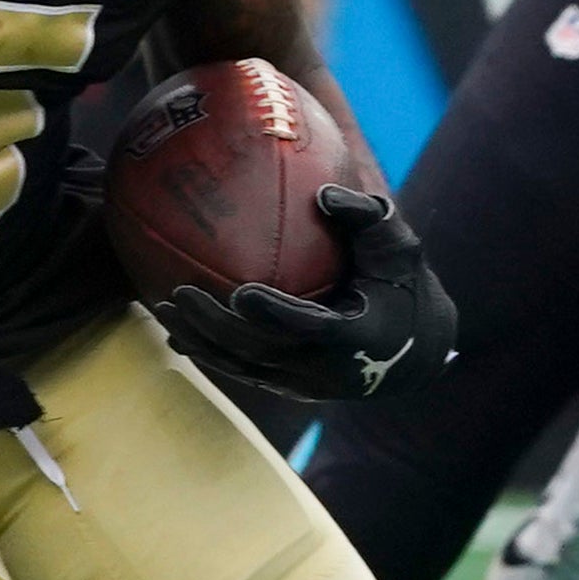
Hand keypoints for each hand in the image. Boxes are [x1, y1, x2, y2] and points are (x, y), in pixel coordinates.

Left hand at [159, 186, 457, 402]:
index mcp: (357, 335)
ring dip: (201, 342)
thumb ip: (367, 216)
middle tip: (179, 293)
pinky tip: (177, 334)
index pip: (311, 328)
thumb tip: (324, 192)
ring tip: (162, 310)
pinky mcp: (290, 386)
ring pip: (245, 367)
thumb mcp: (399, 245)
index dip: (276, 314)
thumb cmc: (404, 284)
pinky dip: (210, 354)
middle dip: (217, 326)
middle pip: (262, 351)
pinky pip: (243, 372)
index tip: (241, 292)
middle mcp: (328, 369)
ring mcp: (306, 384)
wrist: (416, 350)